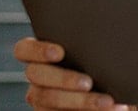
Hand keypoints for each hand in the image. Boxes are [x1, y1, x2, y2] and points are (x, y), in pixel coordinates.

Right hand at [12, 37, 133, 110]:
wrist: (113, 89)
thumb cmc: (105, 62)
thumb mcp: (97, 49)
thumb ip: (91, 43)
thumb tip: (108, 34)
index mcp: (41, 54)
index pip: (24, 50)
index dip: (38, 50)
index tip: (59, 53)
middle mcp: (37, 76)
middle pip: (36, 75)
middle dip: (63, 79)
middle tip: (88, 82)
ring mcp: (42, 98)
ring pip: (49, 99)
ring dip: (80, 101)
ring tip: (107, 102)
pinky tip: (113, 108)